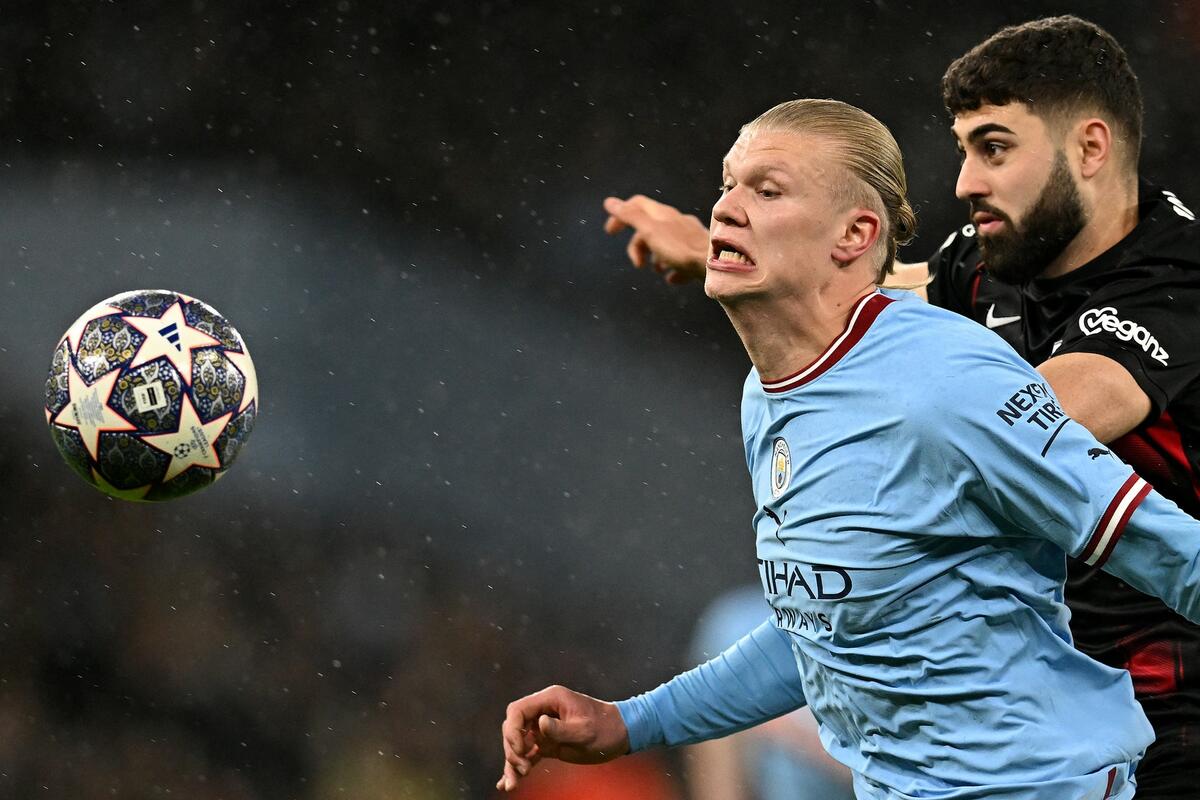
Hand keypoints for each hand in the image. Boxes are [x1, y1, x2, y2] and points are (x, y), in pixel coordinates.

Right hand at [496, 684, 629, 791]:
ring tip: (513, 783)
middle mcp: (544, 711)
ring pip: (518, 743)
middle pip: (514, 727)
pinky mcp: (548, 743)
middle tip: (524, 768)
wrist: (621, 734)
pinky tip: (507, 783)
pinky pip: (528, 753)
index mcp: (550, 700)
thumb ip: (560, 729)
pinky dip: (519, 766)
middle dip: (513, 748)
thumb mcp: (584, 731)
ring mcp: (544, 727)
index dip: (513, 730)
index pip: (518, 710)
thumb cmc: (605, 729)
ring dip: (513, 761)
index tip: (521, 750)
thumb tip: (539, 725)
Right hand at [603, 195, 708, 284]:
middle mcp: (676, 221)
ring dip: (656, 258)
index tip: (610, 233)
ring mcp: (689, 237)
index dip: (620, 215)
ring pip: (665, 243)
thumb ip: (631, 216)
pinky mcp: (699, 252)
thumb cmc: (680, 248)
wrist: (716, 263)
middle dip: (638, 245)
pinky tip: (673, 278)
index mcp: (662, 214)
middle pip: (649, 228)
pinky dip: (672, 268)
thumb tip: (610, 202)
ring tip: (658, 271)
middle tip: (638, 264)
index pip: (636, 205)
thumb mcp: (650, 231)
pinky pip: (681, 258)